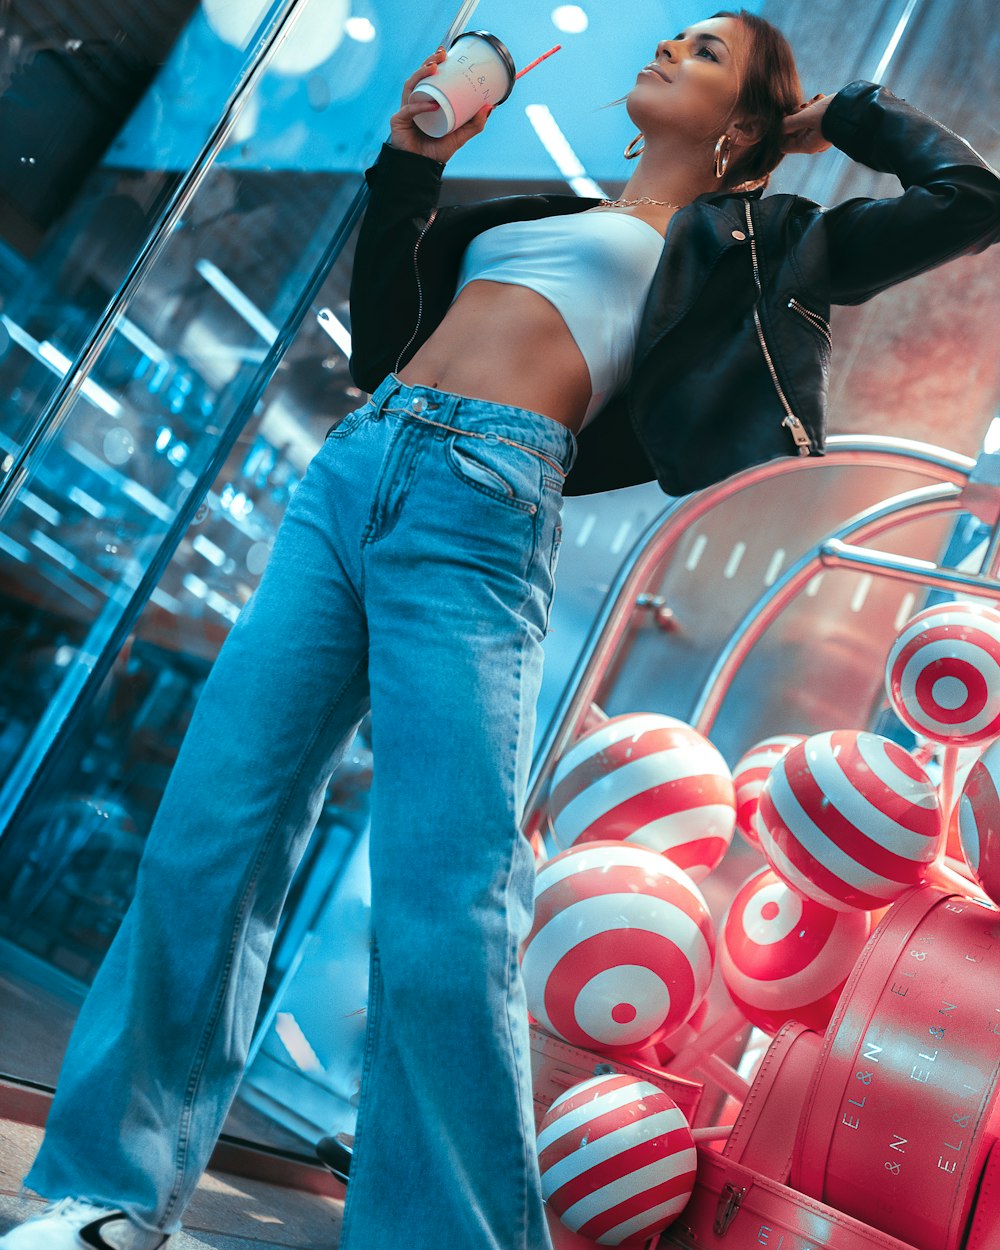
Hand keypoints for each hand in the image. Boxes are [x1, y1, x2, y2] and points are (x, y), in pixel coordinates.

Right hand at [388, 48, 493, 163]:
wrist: (422, 170)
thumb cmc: (436, 153)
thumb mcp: (460, 136)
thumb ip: (475, 124)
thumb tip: (491, 105)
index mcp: (426, 103)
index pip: (428, 79)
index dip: (434, 63)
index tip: (445, 53)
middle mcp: (414, 103)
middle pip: (418, 77)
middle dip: (428, 62)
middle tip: (441, 54)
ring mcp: (405, 111)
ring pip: (411, 86)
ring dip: (421, 74)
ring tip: (434, 67)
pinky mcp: (398, 121)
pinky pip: (409, 109)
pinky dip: (421, 105)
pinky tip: (432, 103)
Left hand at [781, 94, 832, 155]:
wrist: (857, 109)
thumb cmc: (831, 114)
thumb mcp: (806, 117)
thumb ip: (789, 123)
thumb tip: (778, 126)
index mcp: (806, 146)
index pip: (783, 145)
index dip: (780, 131)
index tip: (784, 116)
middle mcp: (812, 144)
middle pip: (793, 132)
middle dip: (795, 117)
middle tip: (803, 105)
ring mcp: (820, 136)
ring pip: (804, 123)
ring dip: (806, 110)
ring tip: (815, 100)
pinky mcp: (827, 126)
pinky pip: (814, 119)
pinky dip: (815, 109)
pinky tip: (820, 99)